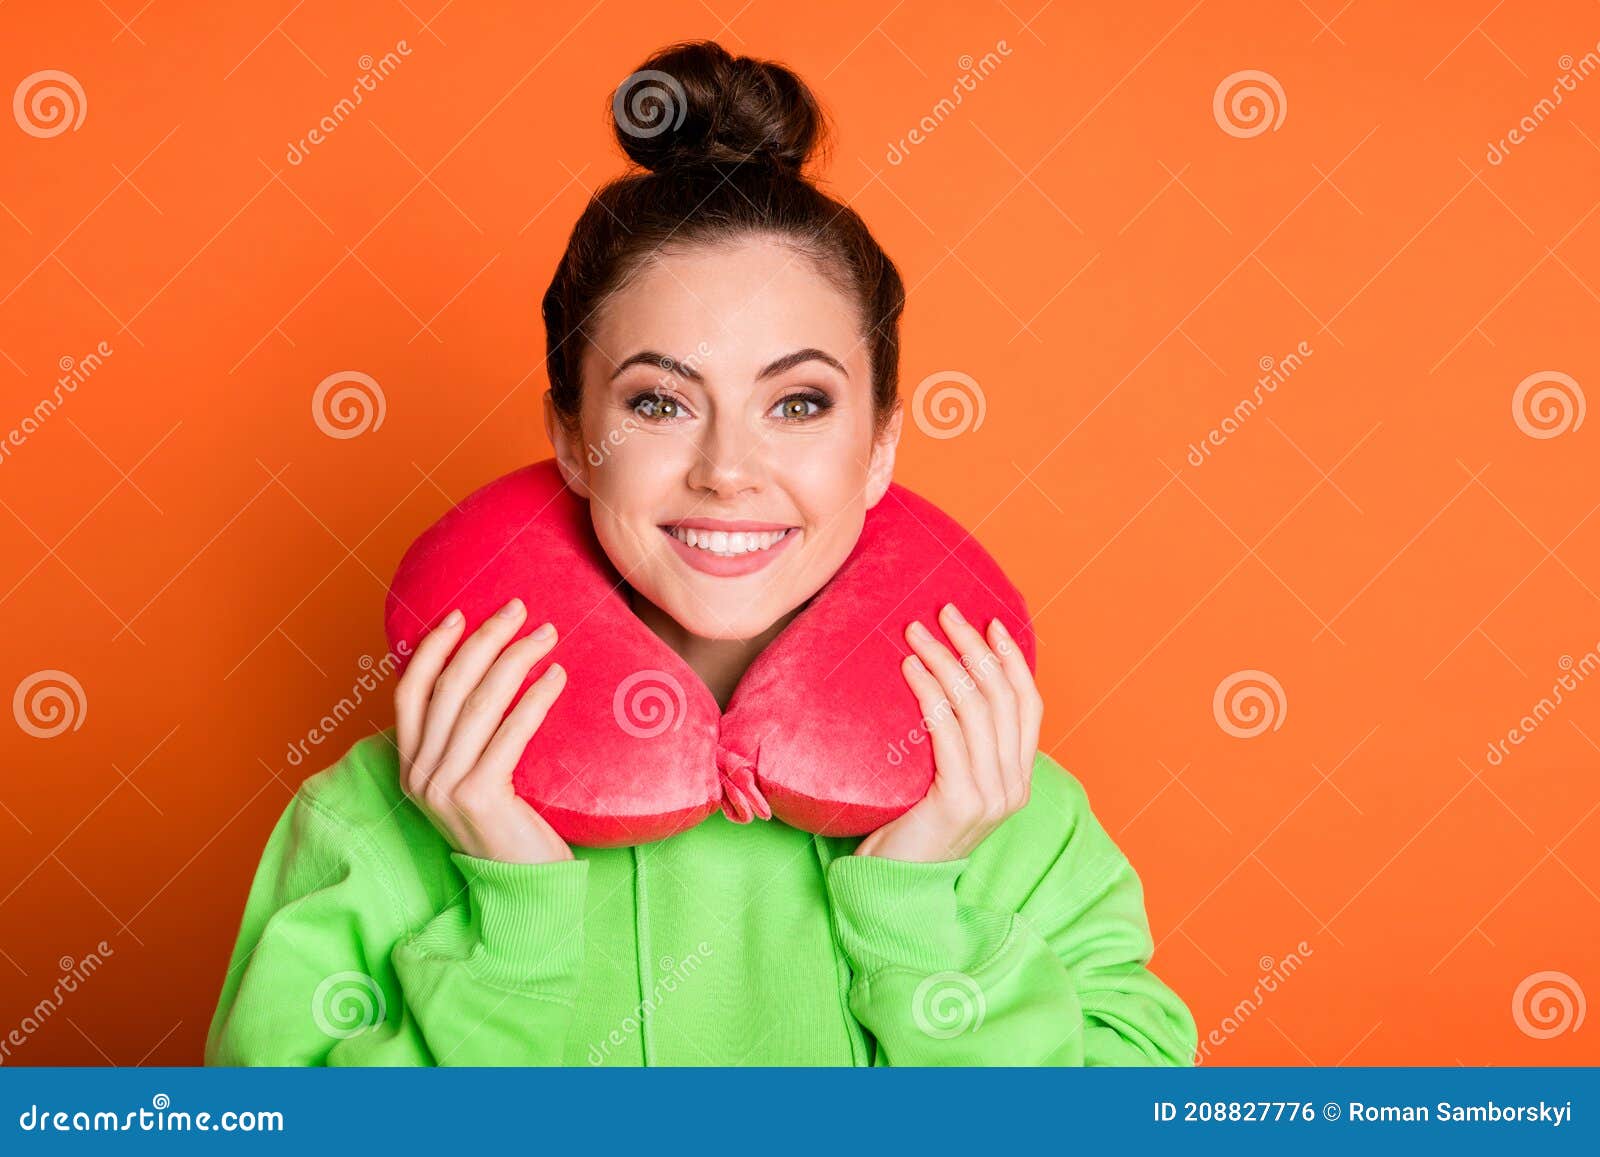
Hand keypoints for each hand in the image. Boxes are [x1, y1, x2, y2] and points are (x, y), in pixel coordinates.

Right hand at [393, 596, 572, 864]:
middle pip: (448, 688)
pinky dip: (534, 699)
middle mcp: (419, 775)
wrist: (527, 892)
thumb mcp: (477, 779)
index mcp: (411, 766)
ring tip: (547, 636)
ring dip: (515, 660)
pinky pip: (509, 733)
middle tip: (520, 609)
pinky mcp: (478, 797)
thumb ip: (468, 738)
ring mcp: (444, 788)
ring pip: (477, 704)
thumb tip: (490, 672)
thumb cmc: (511, 829)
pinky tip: (557, 678)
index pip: (410, 693)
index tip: (460, 614)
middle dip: (484, 640)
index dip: (432, 649)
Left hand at [854, 602, 1043, 861]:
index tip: (991, 624)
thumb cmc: (910, 830)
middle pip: (1002, 698)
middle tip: (944, 613)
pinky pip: (947, 733)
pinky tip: (910, 670)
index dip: (1013, 661)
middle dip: (974, 648)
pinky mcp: (960, 801)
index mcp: (1018, 779)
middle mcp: (1012, 786)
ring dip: (945, 661)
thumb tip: (945, 686)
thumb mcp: (947, 783)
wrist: (893, 888)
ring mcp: (990, 795)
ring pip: (976, 709)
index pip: (1028, 707)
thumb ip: (960, 747)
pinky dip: (929, 693)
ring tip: (916, 633)